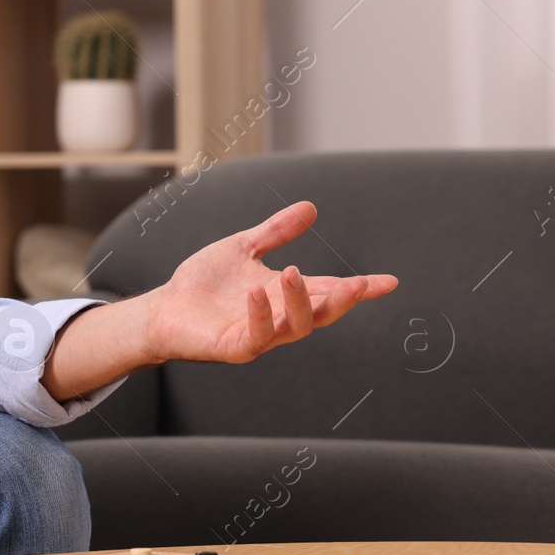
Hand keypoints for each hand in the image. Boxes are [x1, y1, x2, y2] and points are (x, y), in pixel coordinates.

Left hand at [141, 201, 397, 364]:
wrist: (164, 307)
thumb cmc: (203, 283)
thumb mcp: (242, 249)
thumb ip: (274, 232)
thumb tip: (310, 207)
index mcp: (285, 294)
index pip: (329, 290)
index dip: (359, 288)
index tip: (390, 282)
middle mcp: (279, 317)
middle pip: (323, 313)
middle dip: (343, 301)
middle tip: (357, 284)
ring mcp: (259, 335)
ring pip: (296, 328)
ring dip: (299, 302)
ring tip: (291, 272)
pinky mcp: (234, 347)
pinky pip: (256, 337)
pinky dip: (260, 315)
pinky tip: (256, 293)